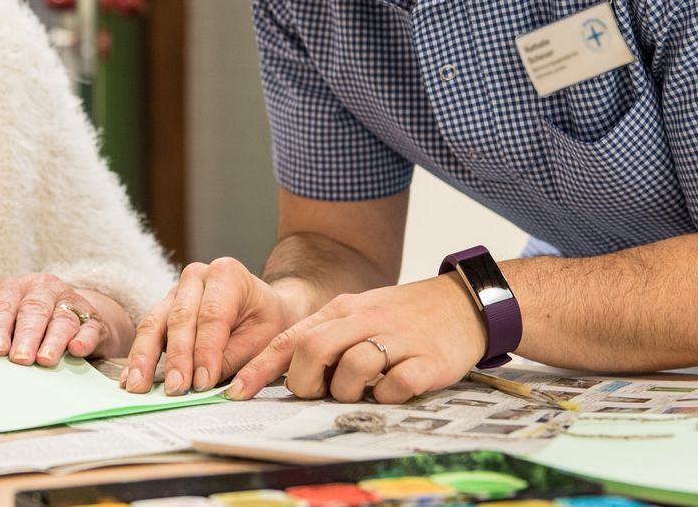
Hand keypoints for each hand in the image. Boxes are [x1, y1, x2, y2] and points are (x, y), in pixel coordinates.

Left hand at [0, 274, 130, 365]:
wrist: (74, 320)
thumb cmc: (28, 326)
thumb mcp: (7, 326)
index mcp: (15, 289)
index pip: (3, 305)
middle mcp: (44, 289)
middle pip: (34, 310)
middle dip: (26, 335)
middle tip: (20, 358)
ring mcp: (70, 301)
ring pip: (62, 319)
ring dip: (53, 340)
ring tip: (45, 360)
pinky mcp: (93, 319)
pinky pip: (90, 327)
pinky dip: (84, 339)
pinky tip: (77, 349)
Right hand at [122, 257, 292, 395]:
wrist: (263, 308)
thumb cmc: (266, 323)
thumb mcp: (264, 340)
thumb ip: (234, 358)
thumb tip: (204, 382)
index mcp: (227, 274)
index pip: (212, 316)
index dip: (206, 352)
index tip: (203, 384)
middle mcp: (197, 275)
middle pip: (180, 317)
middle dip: (177, 357)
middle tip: (175, 389)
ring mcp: (176, 290)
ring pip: (156, 322)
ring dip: (146, 356)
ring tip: (138, 385)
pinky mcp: (164, 307)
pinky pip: (149, 329)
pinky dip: (140, 355)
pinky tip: (131, 376)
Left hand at [230, 274, 483, 402]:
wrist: (462, 303)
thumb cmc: (402, 316)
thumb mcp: (358, 314)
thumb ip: (325, 337)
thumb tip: (286, 372)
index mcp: (341, 310)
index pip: (290, 337)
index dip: (260, 367)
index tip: (236, 392)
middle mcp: (364, 319)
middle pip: (312, 350)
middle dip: (305, 381)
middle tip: (318, 392)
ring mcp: (396, 339)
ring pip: (351, 368)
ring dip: (348, 390)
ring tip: (364, 388)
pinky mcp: (426, 361)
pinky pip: (394, 386)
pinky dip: (387, 395)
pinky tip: (395, 388)